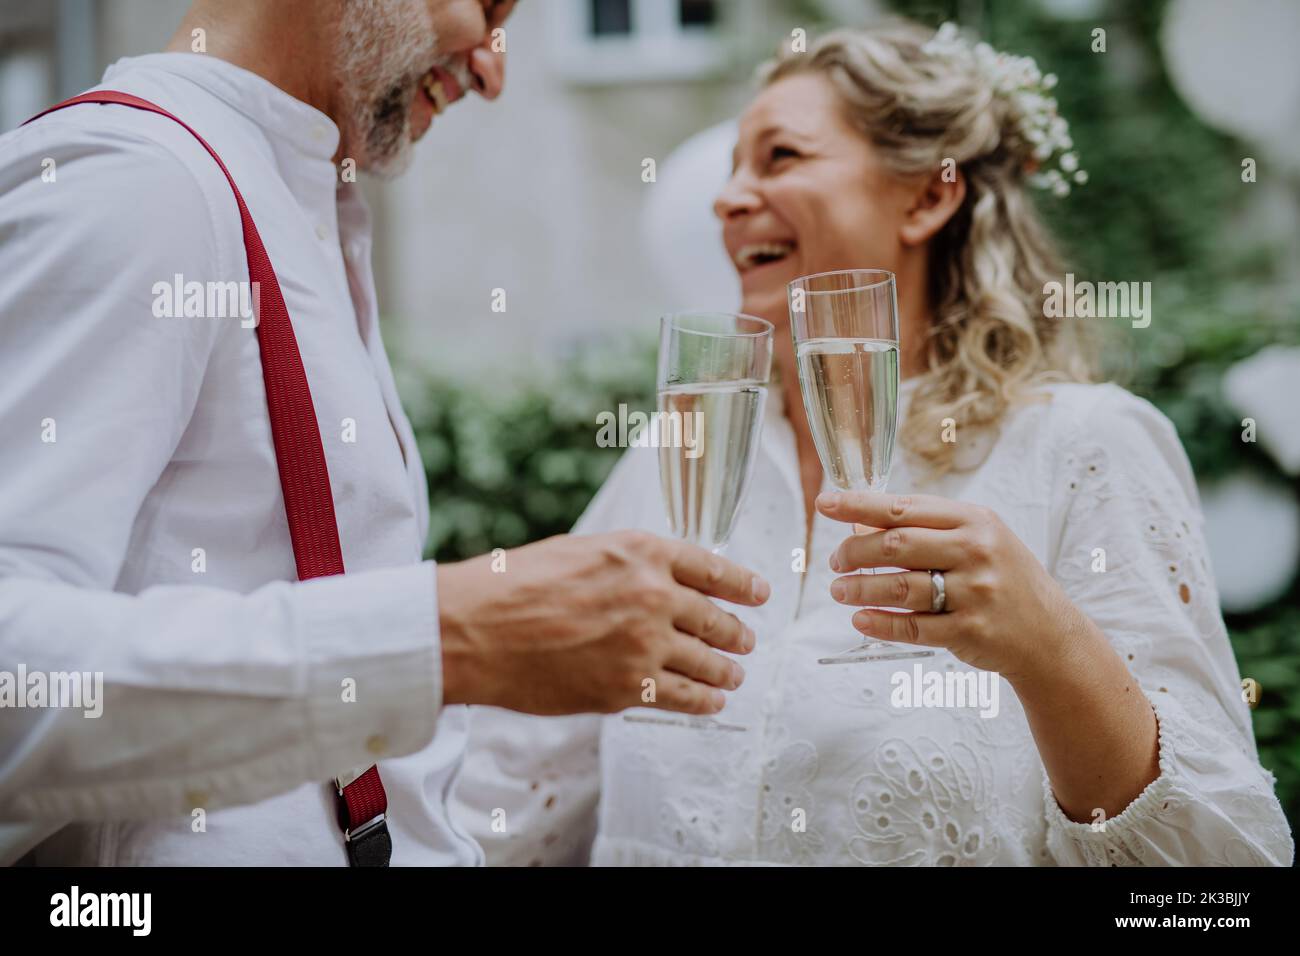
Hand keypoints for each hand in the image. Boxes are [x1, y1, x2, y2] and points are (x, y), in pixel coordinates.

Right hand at [438, 531, 769, 715]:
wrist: (477, 629)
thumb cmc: (516, 585)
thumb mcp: (582, 551)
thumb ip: (628, 564)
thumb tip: (662, 580)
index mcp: (642, 553)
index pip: (712, 568)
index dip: (742, 584)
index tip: (760, 594)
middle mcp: (653, 595)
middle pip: (717, 619)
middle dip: (737, 633)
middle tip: (746, 640)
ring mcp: (644, 644)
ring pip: (707, 662)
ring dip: (726, 671)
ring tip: (733, 676)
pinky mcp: (629, 688)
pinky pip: (683, 697)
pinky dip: (704, 701)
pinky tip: (711, 703)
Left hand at [818, 490, 1088, 680]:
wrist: (1050, 633)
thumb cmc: (1003, 578)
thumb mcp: (976, 540)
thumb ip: (924, 529)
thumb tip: (860, 525)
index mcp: (974, 520)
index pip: (904, 507)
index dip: (858, 505)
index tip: (825, 504)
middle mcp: (976, 551)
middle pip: (897, 545)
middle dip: (855, 552)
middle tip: (836, 562)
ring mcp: (975, 592)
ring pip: (901, 587)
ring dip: (861, 589)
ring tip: (839, 591)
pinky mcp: (970, 631)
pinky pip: (914, 627)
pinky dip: (880, 623)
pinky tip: (860, 619)